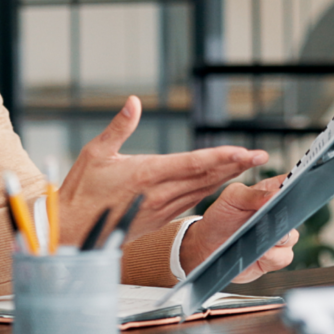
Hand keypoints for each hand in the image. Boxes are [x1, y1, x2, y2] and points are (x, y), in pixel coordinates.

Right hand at [56, 96, 267, 246]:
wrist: (73, 230)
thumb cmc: (82, 191)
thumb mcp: (95, 152)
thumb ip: (119, 126)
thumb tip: (133, 102)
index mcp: (146, 174)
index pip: (192, 164)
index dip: (221, 157)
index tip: (243, 151)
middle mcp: (159, 194)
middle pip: (205, 178)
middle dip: (235, 166)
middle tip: (260, 156)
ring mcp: (162, 208)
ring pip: (202, 191)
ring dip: (226, 177)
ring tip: (247, 165)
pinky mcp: (160, 218)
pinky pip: (192, 201)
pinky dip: (209, 189)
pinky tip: (221, 181)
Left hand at [178, 175, 298, 280]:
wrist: (207, 246)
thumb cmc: (220, 217)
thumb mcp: (231, 198)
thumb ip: (251, 194)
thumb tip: (275, 194)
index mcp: (270, 193)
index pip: (293, 183)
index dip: (298, 184)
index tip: (294, 187)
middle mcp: (278, 215)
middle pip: (297, 212)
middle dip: (288, 214)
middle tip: (274, 215)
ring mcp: (278, 236)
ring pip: (292, 236)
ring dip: (278, 237)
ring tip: (261, 235)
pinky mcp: (274, 258)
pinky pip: (284, 257)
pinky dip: (273, 255)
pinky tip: (261, 251)